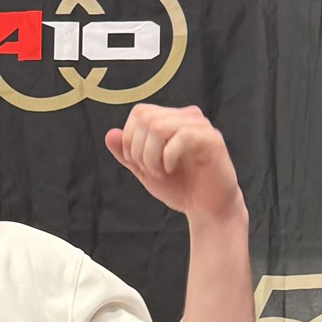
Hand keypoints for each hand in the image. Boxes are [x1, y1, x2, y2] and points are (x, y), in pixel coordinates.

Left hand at [104, 104, 243, 222]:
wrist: (207, 209)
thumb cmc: (180, 188)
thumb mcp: (145, 170)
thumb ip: (127, 154)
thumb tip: (110, 134)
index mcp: (172, 120)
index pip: (140, 112)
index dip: (130, 139)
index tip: (139, 164)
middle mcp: (187, 117)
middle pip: (146, 117)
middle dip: (138, 149)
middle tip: (150, 170)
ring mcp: (200, 126)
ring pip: (159, 126)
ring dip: (151, 156)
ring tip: (160, 172)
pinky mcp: (212, 139)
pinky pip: (181, 137)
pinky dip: (167, 158)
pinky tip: (171, 170)